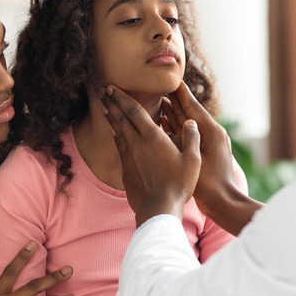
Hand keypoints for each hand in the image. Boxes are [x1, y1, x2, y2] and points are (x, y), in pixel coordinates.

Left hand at [100, 85, 201, 225]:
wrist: (157, 208)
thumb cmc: (178, 184)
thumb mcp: (193, 160)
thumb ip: (191, 137)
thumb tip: (191, 122)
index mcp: (152, 137)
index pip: (133, 110)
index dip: (121, 97)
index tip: (112, 87)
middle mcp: (136, 143)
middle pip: (120, 117)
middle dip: (111, 102)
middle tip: (103, 90)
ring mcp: (128, 156)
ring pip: (117, 131)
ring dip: (111, 117)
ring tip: (106, 107)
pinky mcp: (125, 168)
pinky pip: (119, 146)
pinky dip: (116, 135)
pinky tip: (116, 133)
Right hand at [162, 82, 261, 234]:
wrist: (223, 203)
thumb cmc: (209, 184)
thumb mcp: (194, 158)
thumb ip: (184, 138)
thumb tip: (171, 119)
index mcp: (210, 131)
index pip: (192, 106)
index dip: (181, 93)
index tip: (172, 79)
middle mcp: (209, 134)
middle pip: (187, 112)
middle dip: (174, 100)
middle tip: (160, 86)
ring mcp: (205, 144)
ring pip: (185, 124)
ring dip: (172, 113)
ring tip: (158, 101)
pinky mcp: (200, 153)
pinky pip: (185, 136)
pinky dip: (174, 128)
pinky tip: (162, 123)